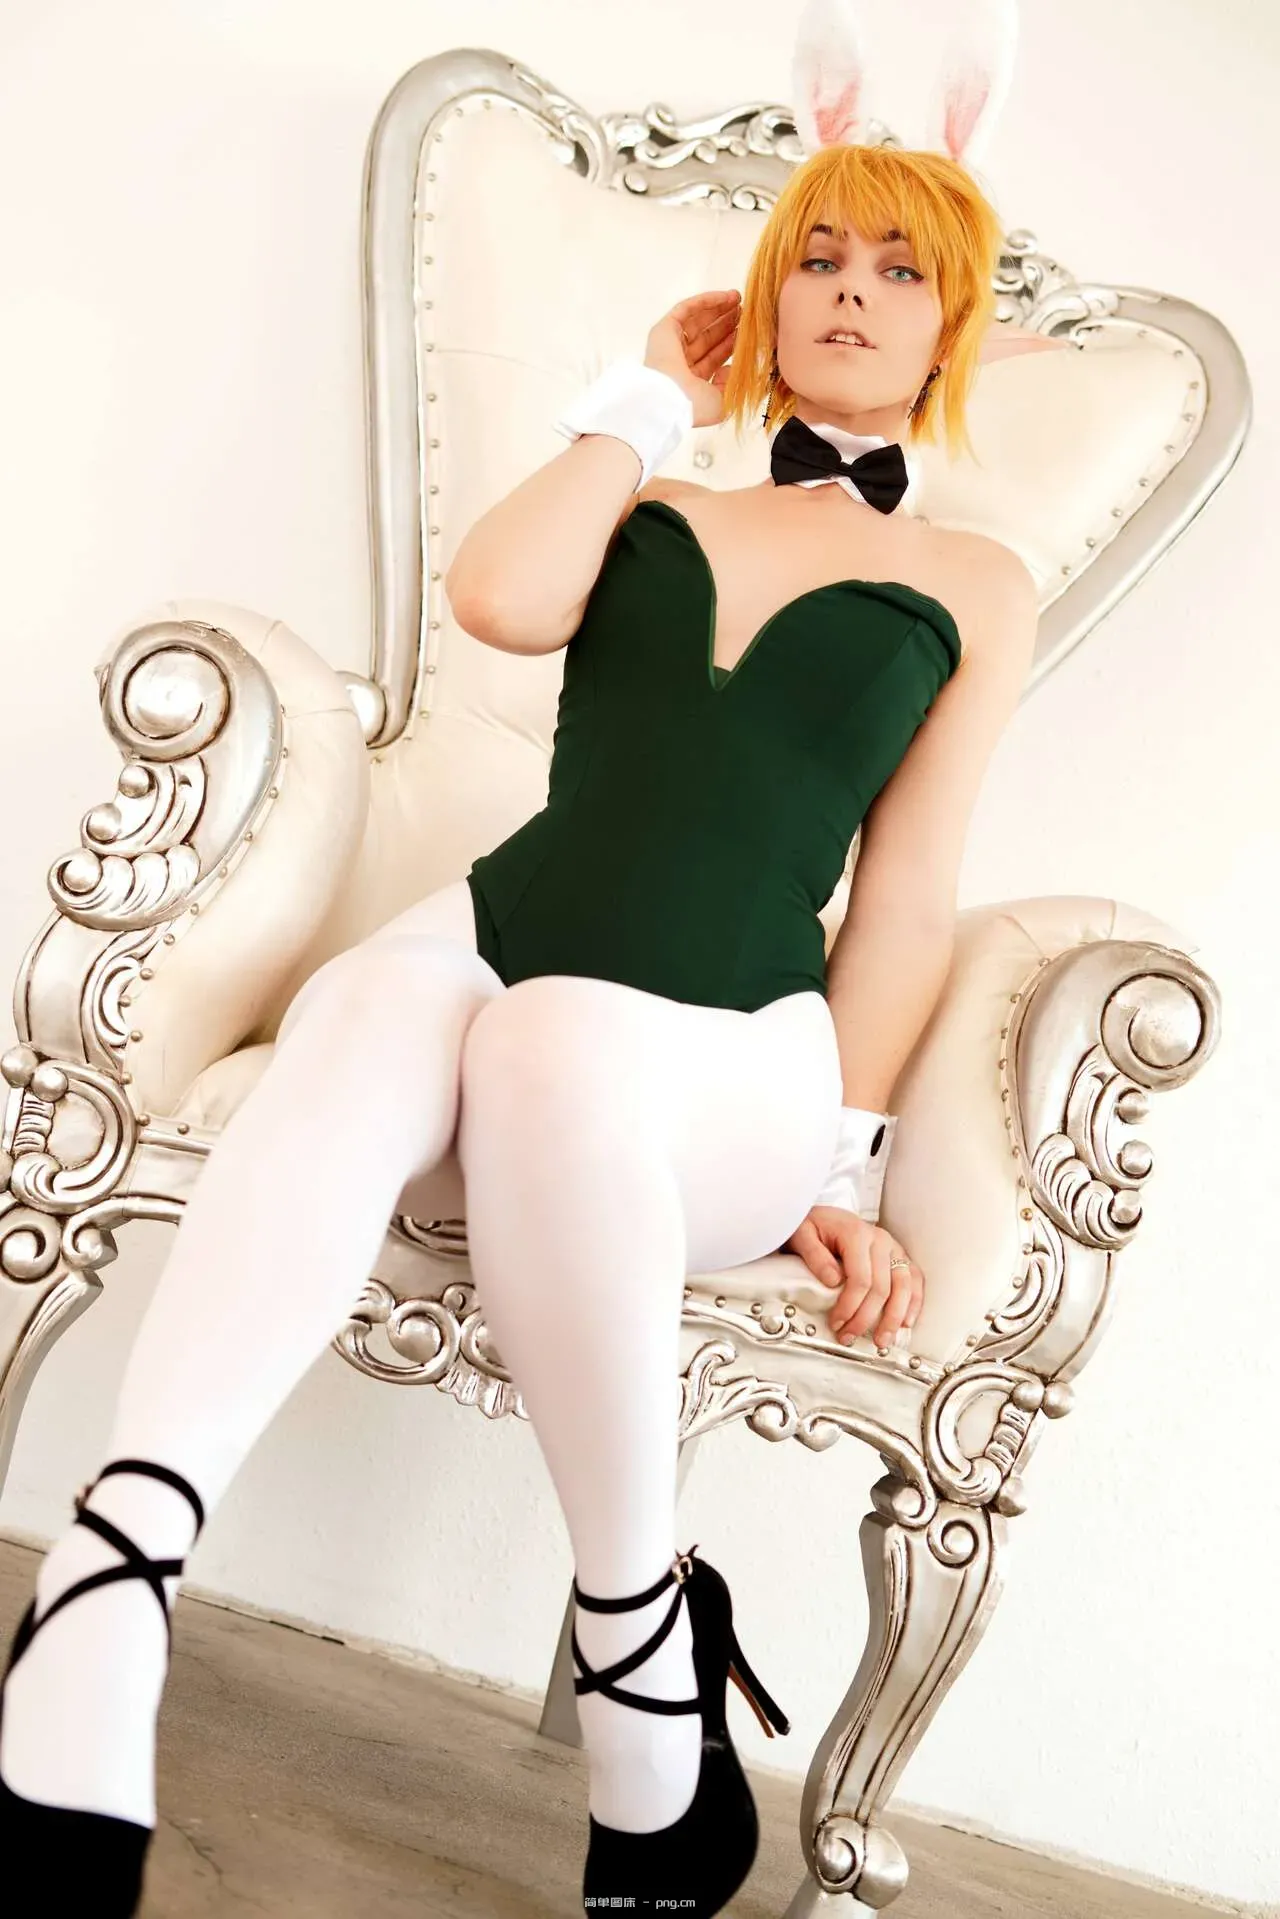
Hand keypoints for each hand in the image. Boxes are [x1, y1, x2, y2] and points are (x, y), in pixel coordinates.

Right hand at [645, 290, 739, 428]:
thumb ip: (730, 384)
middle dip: (725, 323)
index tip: (747, 332)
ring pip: (697, 322)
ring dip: (717, 309)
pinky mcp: (663, 330)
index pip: (712, 359)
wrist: (670, 400)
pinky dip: (705, 301)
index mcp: (689, 382)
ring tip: (738, 299)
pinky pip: (686, 309)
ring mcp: (670, 346)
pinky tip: (725, 296)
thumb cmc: (694, 406)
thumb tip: (730, 368)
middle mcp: (679, 364)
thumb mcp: (722, 401)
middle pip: (706, 338)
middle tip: (745, 312)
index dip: (729, 344)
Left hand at [782, 1207, 923, 1348]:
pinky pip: (915, 1279)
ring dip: (894, 1317)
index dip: (850, 1306)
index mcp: (856, 1234)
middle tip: (850, 1337)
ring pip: (904, 1286)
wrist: (824, 1217)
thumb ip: (814, 1255)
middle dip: (866, 1318)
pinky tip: (906, 1322)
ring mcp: (893, 1248)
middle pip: (882, 1287)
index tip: (836, 1324)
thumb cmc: (813, 1227)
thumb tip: (832, 1280)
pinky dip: (914, 1302)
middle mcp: (880, 1240)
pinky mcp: (899, 1256)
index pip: (861, 1278)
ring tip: (881, 1340)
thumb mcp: (802, 1234)